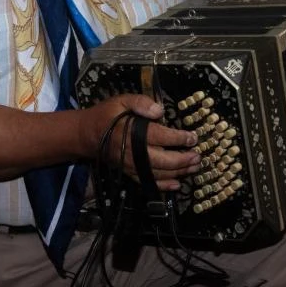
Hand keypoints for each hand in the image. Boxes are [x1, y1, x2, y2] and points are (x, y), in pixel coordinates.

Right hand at [84, 94, 199, 190]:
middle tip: (198, 156)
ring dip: (179, 172)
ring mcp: (132, 166)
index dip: (180, 138)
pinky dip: (163, 186)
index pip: (161, 137)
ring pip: (159, 173)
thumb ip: (140, 102)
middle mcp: (133, 152)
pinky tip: (177, 185)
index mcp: (133, 132)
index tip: (193, 137)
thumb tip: (159, 110)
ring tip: (194, 167)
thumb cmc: (106, 115)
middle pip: (164, 160)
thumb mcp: (121, 100)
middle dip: (183, 159)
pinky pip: (148, 182)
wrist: (86, 135)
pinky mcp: (130, 173)